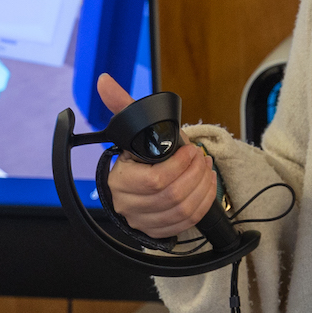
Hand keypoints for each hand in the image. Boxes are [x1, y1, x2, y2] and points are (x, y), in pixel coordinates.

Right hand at [94, 73, 217, 238]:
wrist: (143, 179)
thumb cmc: (141, 152)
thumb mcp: (134, 129)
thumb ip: (121, 105)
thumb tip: (104, 80)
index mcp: (120, 180)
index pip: (154, 181)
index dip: (179, 166)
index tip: (190, 150)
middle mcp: (128, 204)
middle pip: (172, 196)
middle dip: (195, 174)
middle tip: (202, 158)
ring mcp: (142, 221)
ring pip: (182, 210)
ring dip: (202, 187)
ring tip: (206, 169)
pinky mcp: (158, 231)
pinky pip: (187, 222)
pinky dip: (203, 202)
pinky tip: (207, 185)